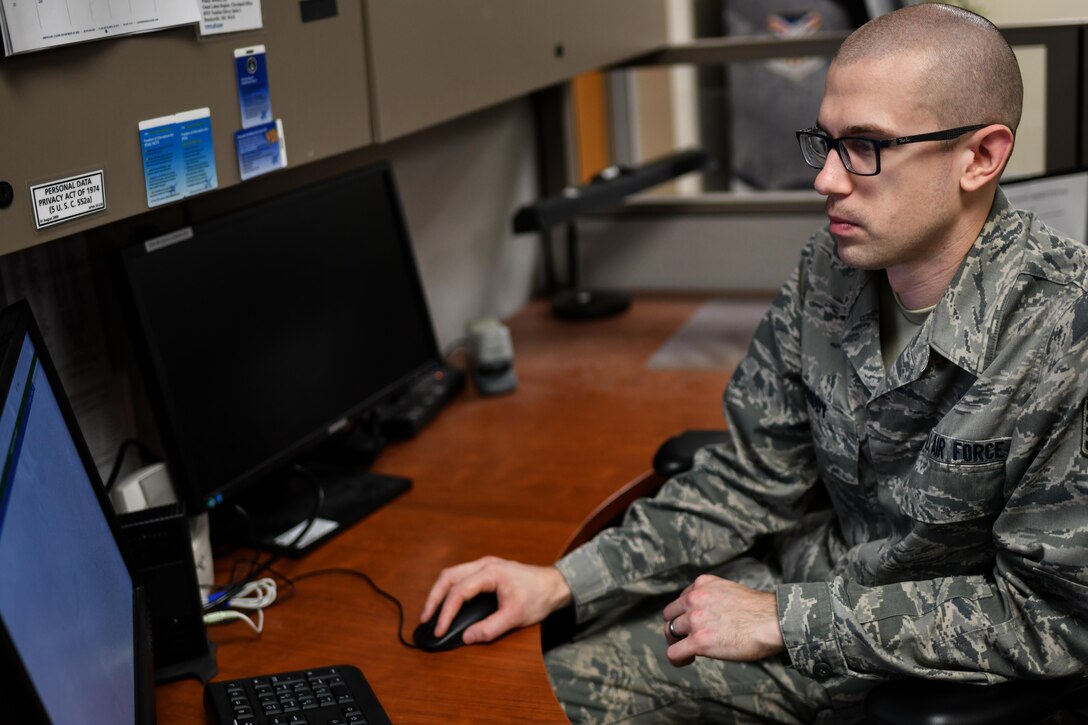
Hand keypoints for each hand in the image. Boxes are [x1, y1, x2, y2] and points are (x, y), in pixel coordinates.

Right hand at [420, 556, 571, 644]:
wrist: (555, 585)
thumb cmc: (539, 596)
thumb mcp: (515, 617)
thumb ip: (490, 628)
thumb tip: (467, 637)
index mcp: (491, 573)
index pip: (459, 591)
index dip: (446, 612)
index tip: (440, 629)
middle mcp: (485, 565)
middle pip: (448, 577)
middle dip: (434, 598)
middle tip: (425, 618)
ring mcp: (485, 565)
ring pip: (452, 574)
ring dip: (439, 592)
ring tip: (431, 612)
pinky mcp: (487, 570)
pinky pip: (461, 575)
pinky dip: (449, 588)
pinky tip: (447, 602)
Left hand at [662, 575, 783, 666]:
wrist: (774, 621)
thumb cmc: (760, 611)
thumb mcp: (729, 591)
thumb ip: (713, 597)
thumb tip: (708, 614)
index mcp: (702, 584)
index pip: (681, 600)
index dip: (685, 615)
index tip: (696, 625)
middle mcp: (694, 598)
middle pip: (670, 616)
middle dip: (677, 628)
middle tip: (688, 639)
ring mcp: (695, 619)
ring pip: (670, 632)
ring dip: (679, 642)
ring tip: (690, 652)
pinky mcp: (699, 641)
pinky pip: (673, 652)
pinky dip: (677, 659)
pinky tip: (688, 660)